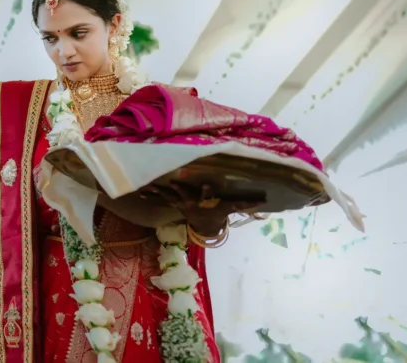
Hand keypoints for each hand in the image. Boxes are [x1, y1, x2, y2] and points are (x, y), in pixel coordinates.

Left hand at [140, 182, 261, 236]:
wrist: (204, 225)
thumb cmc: (217, 210)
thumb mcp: (231, 208)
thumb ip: (247, 203)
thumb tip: (267, 201)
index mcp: (206, 202)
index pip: (209, 197)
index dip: (208, 192)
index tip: (207, 185)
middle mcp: (192, 203)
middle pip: (185, 196)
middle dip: (180, 190)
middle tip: (172, 182)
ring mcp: (180, 203)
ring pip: (168, 197)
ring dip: (158, 192)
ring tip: (147, 187)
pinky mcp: (172, 202)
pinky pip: (159, 199)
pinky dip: (150, 195)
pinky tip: (139, 191)